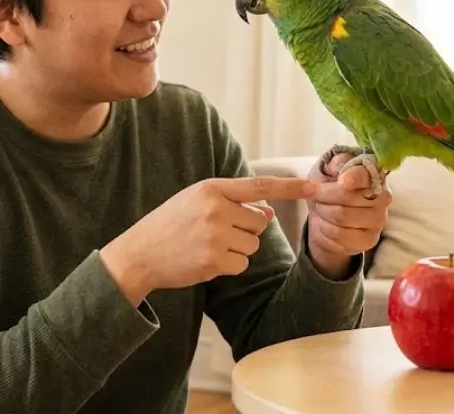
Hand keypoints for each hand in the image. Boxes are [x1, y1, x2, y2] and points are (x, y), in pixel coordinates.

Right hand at [100, 176, 316, 305]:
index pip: (260, 186)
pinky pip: (241, 265)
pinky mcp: (214, 261)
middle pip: (259, 223)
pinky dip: (228, 267)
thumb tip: (269, 214)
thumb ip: (233, 203)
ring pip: (252, 246)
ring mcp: (215, 235)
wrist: (138, 254)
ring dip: (236, 250)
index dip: (291, 187)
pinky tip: (204, 261)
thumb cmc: (170, 225)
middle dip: (246, 231)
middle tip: (214, 233)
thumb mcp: (197, 203)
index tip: (316, 187)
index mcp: (212, 188)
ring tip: (205, 246)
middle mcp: (216, 208)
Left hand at [305, 152, 390, 279]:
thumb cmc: (330, 188)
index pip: (366, 175)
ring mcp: (378, 220)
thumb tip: (337, 167)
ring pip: (341, 216)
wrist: (329, 218)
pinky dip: (324, 228)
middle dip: (322, 195)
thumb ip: (335, 164)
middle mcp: (383, 197)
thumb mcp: (328, 170)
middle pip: (345, 197)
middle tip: (313, 194)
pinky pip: (339, 235)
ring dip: (322, 211)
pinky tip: (324, 223)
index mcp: (373, 174)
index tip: (342, 182)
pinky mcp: (370, 239)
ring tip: (319, 208)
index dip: (353, 177)